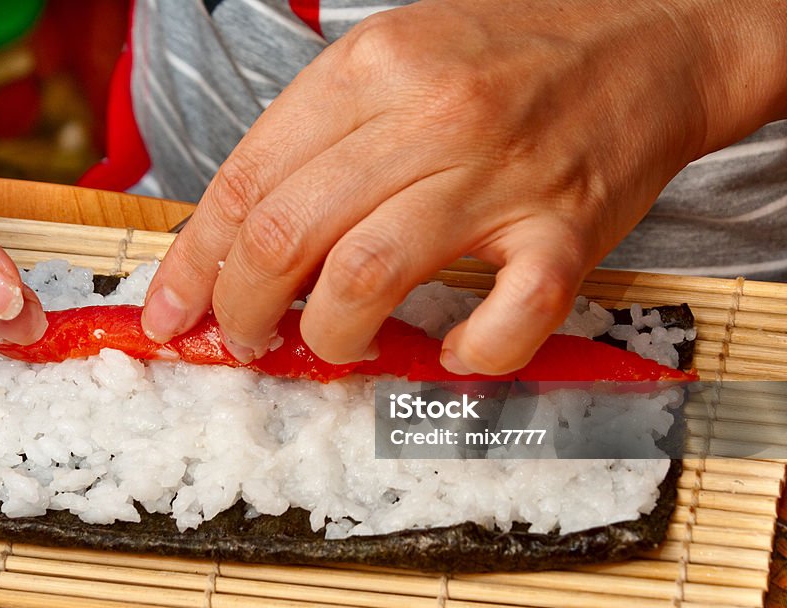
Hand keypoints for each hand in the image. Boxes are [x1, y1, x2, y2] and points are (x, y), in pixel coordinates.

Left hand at [143, 0, 784, 372]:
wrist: (646, 40)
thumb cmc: (510, 56)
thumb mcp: (396, 60)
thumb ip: (318, 138)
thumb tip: (238, 238)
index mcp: (372, 66)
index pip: (246, 179)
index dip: (194, 261)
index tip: (172, 313)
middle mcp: (430, 116)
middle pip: (287, 234)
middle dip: (240, 309)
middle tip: (241, 337)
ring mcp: (501, 176)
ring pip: (365, 279)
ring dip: (328, 337)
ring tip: (333, 344)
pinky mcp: (567, 231)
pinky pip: (503, 321)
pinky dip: (466, 356)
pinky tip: (452, 353)